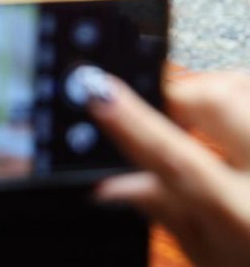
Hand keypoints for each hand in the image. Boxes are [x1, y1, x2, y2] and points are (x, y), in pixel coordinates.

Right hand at [88, 70, 249, 266]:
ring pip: (245, 85)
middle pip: (216, 100)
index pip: (176, 160)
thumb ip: (166, 213)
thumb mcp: (211, 259)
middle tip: (166, 111)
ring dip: (217, 93)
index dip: (131, 121)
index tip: (99, 93)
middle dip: (181, 95)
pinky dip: (240, 99)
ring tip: (209, 121)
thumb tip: (111, 182)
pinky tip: (236, 125)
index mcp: (242, 217)